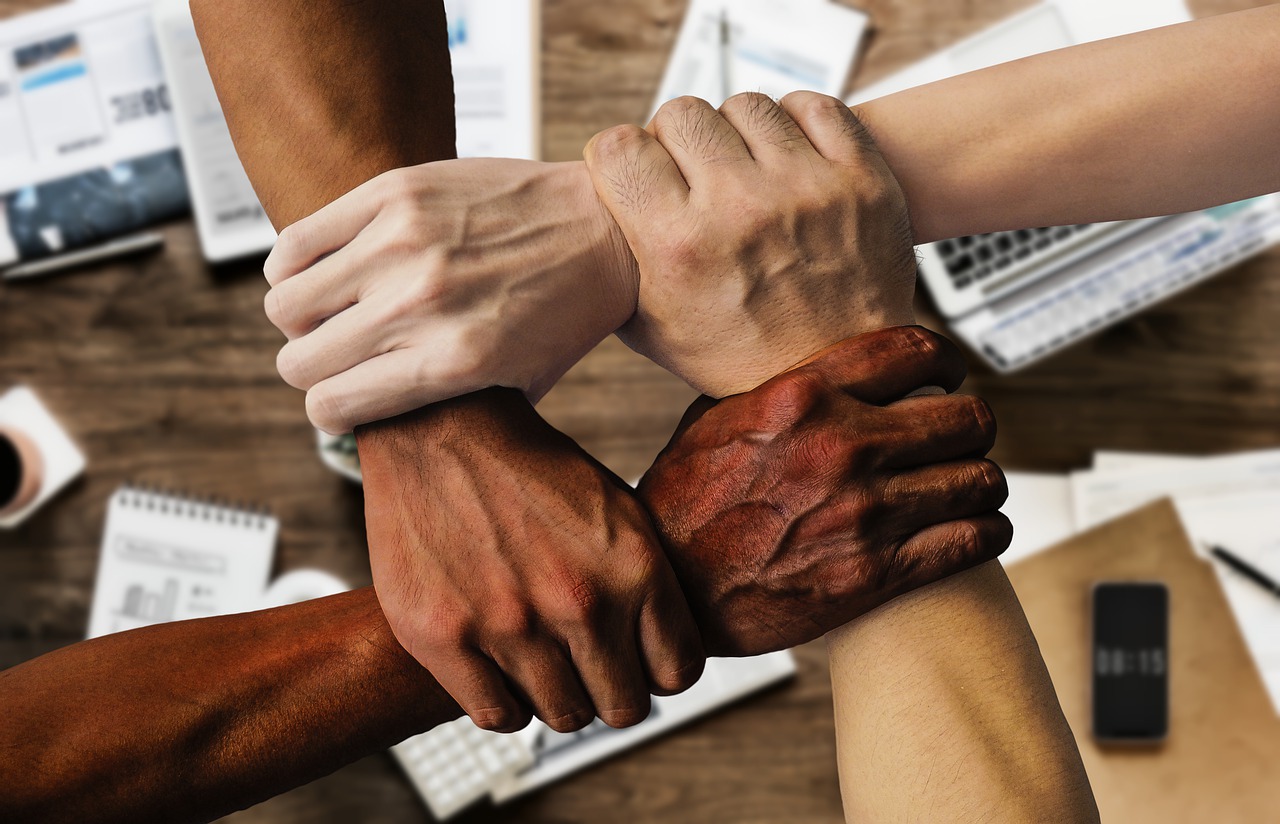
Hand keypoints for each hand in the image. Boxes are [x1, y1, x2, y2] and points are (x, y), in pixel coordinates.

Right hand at [261, 159, 636, 433]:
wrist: (607, 229)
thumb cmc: (566, 312)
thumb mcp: (520, 384)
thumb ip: (450, 409)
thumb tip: (380, 427)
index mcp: (454, 361)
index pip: (333, 405)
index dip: (330, 412)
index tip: (340, 403)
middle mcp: (422, 304)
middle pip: (299, 360)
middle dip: (312, 369)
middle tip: (338, 357)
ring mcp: (404, 243)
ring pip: (285, 301)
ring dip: (301, 317)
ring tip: (332, 312)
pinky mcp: (394, 193)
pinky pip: (296, 241)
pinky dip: (293, 265)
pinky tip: (325, 270)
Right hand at [359, 390, 703, 731]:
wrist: (441, 426)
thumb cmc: (531, 468)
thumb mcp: (618, 508)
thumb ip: (647, 581)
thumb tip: (668, 654)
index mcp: (633, 567)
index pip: (677, 673)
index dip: (659, 670)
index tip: (639, 658)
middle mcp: (579, 602)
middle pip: (624, 706)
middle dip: (612, 689)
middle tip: (589, 665)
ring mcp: (509, 625)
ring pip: (564, 716)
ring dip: (559, 695)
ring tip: (543, 658)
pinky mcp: (444, 638)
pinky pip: (499, 717)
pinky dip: (506, 701)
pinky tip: (503, 667)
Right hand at [584, 91, 917, 397]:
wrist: (837, 378)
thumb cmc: (739, 358)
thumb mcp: (653, 328)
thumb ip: (615, 266)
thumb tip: (584, 219)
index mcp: (680, 247)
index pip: (619, 147)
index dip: (621, 158)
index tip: (635, 174)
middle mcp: (740, 210)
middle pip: (681, 114)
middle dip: (675, 141)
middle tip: (691, 175)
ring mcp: (806, 189)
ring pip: (745, 105)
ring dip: (735, 132)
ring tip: (743, 170)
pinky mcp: (860, 178)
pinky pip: (814, 107)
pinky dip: (794, 124)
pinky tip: (786, 158)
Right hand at [638, 326, 1010, 655]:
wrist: (671, 591)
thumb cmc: (683, 505)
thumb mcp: (715, 420)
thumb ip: (778, 388)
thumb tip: (821, 367)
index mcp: (802, 397)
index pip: (914, 352)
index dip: (946, 360)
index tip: (948, 374)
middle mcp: (841, 447)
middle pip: (966, 418)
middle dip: (970, 425)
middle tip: (961, 437)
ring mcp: (864, 512)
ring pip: (981, 479)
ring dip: (980, 481)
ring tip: (968, 486)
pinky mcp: (876, 573)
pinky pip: (973, 540)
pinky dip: (985, 532)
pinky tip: (974, 529)